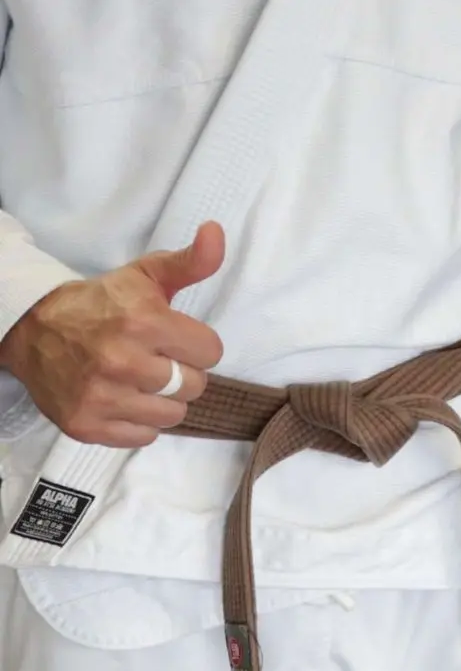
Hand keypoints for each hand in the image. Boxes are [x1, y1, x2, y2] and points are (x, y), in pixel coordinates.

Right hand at [0, 222, 225, 446]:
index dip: (198, 344)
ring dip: (165, 400)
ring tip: (144, 380)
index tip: (178, 338)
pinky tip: (127, 399)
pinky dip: (141, 422)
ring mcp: (101, 397)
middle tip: (160, 359)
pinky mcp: (85, 425)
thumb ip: (192, 260)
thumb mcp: (148, 274)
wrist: (35, 328)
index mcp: (144, 322)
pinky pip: (142, 437)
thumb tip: (215, 232)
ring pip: (172, 415)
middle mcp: (122, 362)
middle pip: (194, 385)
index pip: (211, 352)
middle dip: (184, 372)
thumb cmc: (102, 301)